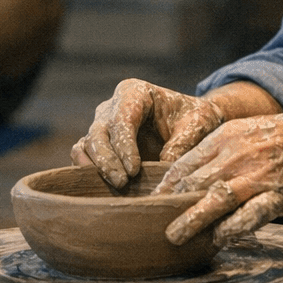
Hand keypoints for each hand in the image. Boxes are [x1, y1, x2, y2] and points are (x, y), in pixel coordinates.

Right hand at [70, 79, 225, 189]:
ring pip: (86, 145)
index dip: (124, 145)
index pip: (122, 118)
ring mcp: (103, 126)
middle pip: (98, 132)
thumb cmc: (194, 118)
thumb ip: (182, 143)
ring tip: (115, 187)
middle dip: (107, 159)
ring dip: (96, 167)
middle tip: (122, 182)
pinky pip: (84, 157)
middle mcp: (113, 107)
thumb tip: (164, 166)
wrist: (190, 123)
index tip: (134, 170)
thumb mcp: (198, 124)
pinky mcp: (99, 146)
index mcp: (135, 93)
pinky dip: (89, 172)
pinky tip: (103, 189)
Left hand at [155, 107, 282, 246]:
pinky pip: (249, 216)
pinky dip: (231, 229)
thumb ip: (222, 152)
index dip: (163, 184)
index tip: (148, 200)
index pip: (183, 162)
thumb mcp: (249, 133)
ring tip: (172, 236)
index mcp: (226, 137)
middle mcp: (236, 155)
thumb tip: (196, 176)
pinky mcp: (279, 195)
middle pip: (191, 182)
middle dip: (167, 204)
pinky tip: (219, 239)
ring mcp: (257, 176)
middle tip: (147, 221)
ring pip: (213, 199)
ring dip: (190, 220)